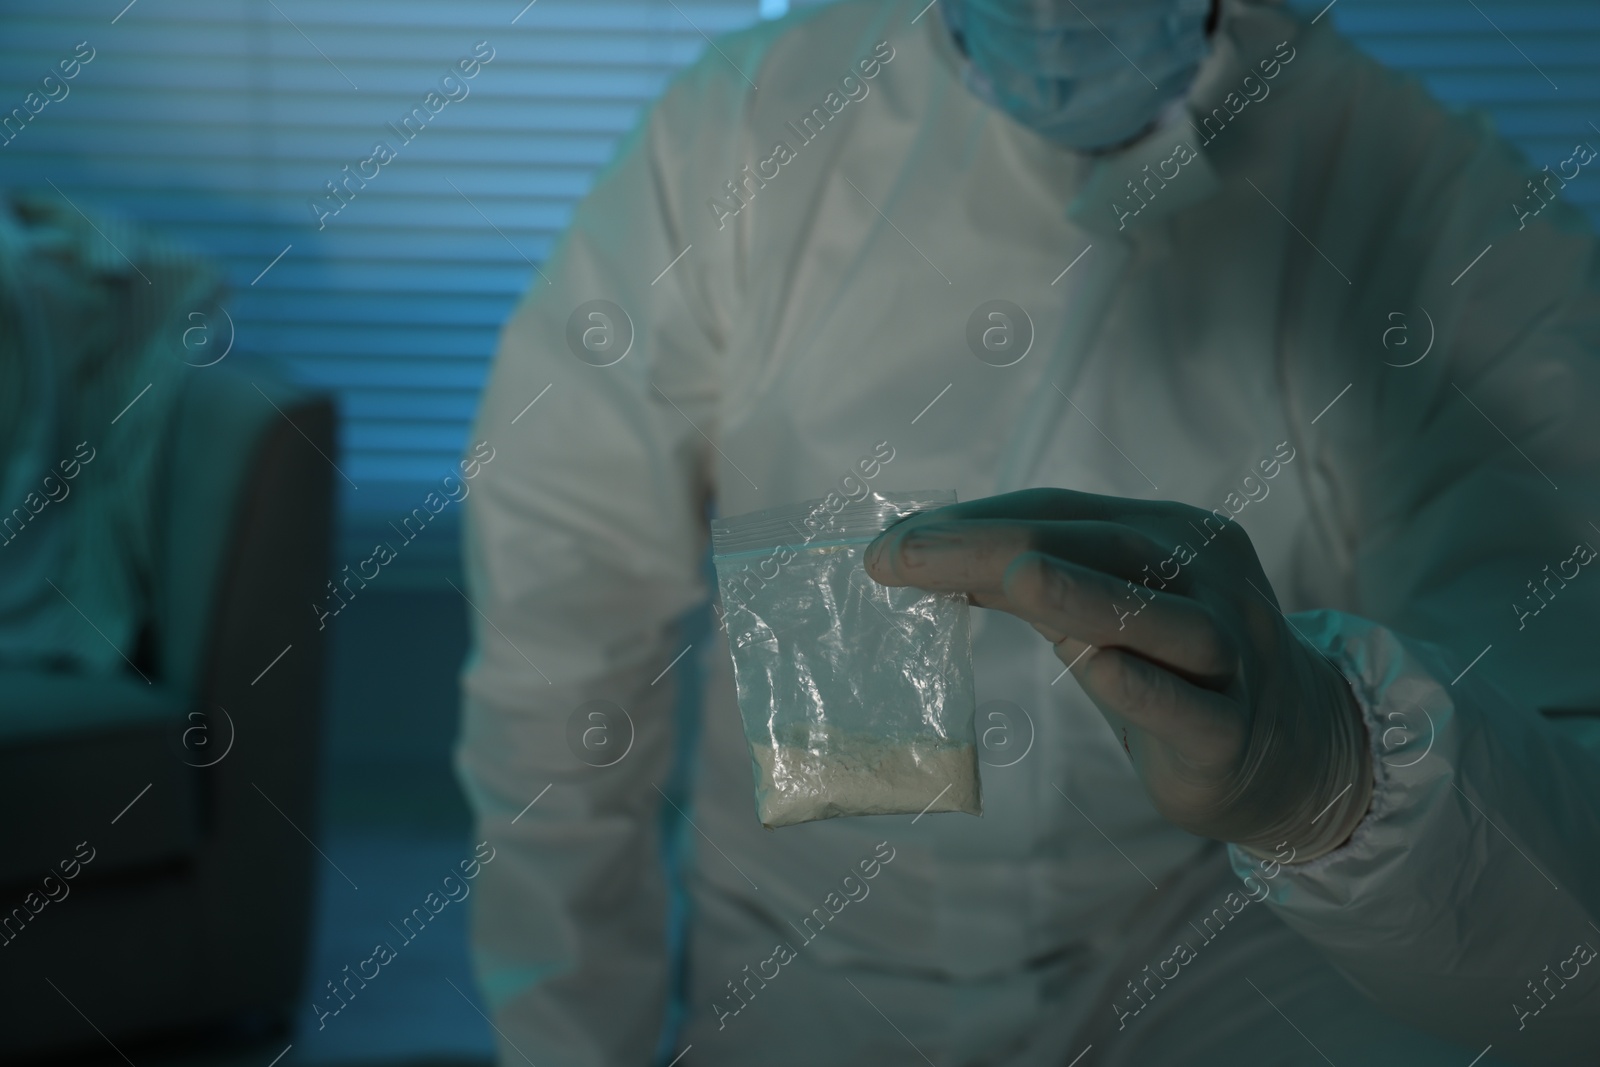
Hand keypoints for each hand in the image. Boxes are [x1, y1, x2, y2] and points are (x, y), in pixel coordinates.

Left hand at [864, 488, 1372, 860]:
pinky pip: (1188, 705)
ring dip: (1083, 594)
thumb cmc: (1174, 670)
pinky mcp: (1233, 731)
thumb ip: (1034, 584)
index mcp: (1172, 534)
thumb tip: (924, 561)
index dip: (974, 522)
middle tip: (899, 558)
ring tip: (1013, 578)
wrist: (1296, 752)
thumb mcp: (1107, 614)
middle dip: (992, 546)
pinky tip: (1096, 667)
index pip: (1061, 512)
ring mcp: (1233, 655)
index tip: (889, 545)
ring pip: (1160, 618)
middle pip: (1098, 548)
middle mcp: (1208, 579)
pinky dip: (1141, 684)